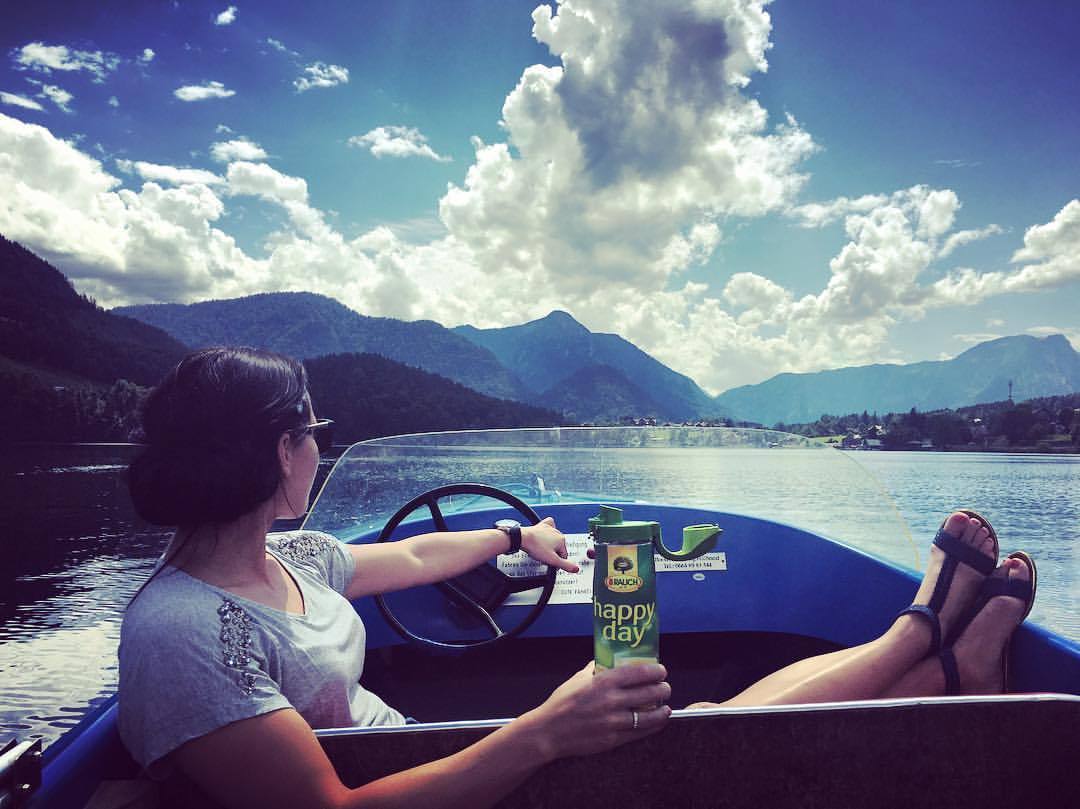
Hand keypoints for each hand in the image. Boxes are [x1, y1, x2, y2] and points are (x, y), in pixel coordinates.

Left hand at [521, 517, 578, 572]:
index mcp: (561, 540)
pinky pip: (549, 525)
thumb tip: (576, 569)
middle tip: (545, 557)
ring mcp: (550, 528)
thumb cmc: (536, 547)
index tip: (551, 564)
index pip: (564, 555)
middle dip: (553, 553)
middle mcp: (557, 533)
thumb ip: (565, 565)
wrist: (523, 538)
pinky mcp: (542, 526)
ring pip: (554, 539)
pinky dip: (549, 529)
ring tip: (542, 549)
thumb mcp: (552, 560)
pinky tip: (546, 534)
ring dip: (550, 544)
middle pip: (559, 547)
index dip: (558, 562)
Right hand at [524, 661, 670, 761]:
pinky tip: (658, 722)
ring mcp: (613, 721)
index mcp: (602, 682)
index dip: (654, 671)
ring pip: (648, 716)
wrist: (549, 731)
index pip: (638, 672)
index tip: (661, 670)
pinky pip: (639, 732)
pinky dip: (652, 726)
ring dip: (662, 710)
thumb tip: (607, 660)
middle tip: (665, 687)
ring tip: (666, 706)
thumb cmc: (562, 703)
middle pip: (648, 693)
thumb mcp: (578, 679)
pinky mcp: (613, 739)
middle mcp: (610, 701)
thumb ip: (595, 669)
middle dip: (662, 689)